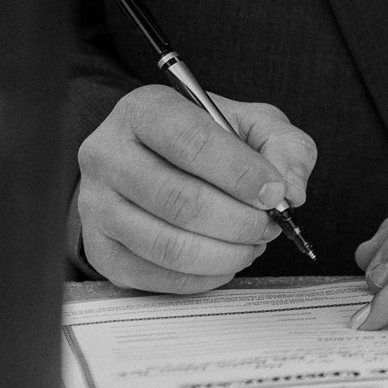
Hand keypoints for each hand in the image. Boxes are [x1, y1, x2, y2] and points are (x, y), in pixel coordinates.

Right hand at [76, 84, 316, 292]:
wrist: (156, 160)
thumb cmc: (207, 140)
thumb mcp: (253, 123)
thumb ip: (284, 147)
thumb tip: (290, 191)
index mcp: (145, 110)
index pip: (191, 141)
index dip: (240, 173)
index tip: (275, 193)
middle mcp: (108, 154)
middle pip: (179, 200)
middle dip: (239, 220)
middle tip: (269, 225)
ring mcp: (96, 205)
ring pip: (167, 245)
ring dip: (224, 253)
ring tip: (252, 243)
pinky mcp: (100, 248)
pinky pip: (155, 276)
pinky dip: (202, 277)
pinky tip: (226, 261)